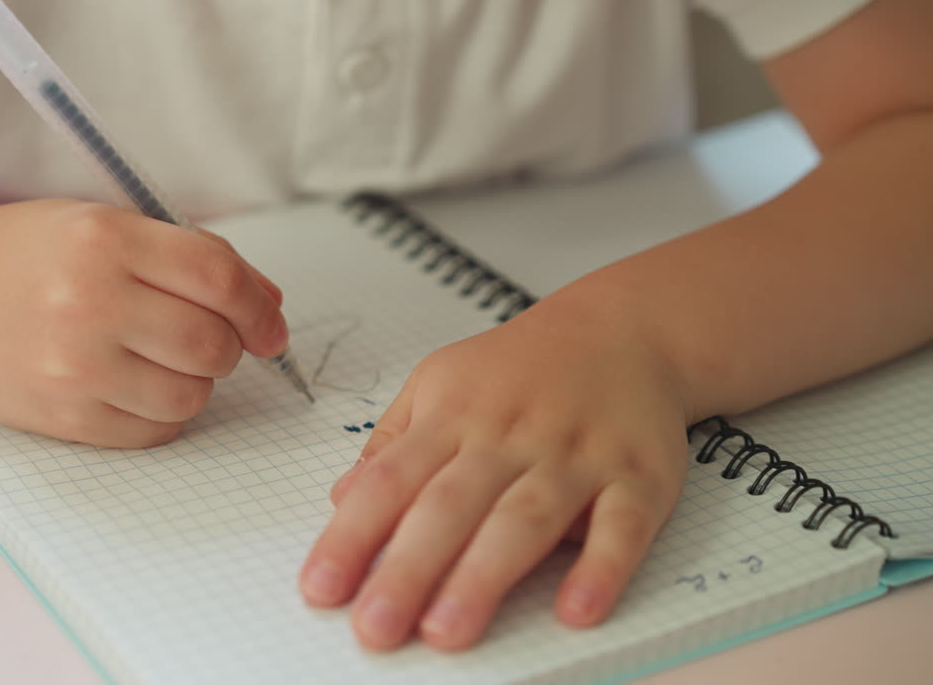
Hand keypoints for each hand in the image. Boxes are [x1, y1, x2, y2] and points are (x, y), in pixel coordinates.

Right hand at [0, 199, 287, 446]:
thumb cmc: (25, 256)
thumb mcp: (103, 226)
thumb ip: (188, 256)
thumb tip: (268, 305)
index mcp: (104, 239)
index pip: (218, 278)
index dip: (260, 307)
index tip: (270, 325)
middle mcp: (88, 301)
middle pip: (211, 343)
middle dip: (230, 345)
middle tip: (211, 337)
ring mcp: (73, 366)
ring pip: (190, 395)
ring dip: (196, 382)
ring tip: (163, 358)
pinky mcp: (62, 416)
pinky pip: (154, 431)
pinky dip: (164, 414)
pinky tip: (138, 384)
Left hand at [298, 289, 691, 650]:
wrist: (622, 327)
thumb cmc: (520, 368)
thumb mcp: (440, 382)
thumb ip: (392, 443)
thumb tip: (342, 501)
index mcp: (452, 415)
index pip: (389, 480)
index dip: (351, 535)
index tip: (320, 588)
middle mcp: (508, 435)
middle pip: (449, 505)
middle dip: (408, 568)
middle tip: (374, 628)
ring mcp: (574, 455)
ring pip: (525, 518)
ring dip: (484, 576)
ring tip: (446, 631)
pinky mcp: (638, 475)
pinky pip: (621, 525)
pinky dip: (601, 568)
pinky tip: (576, 610)